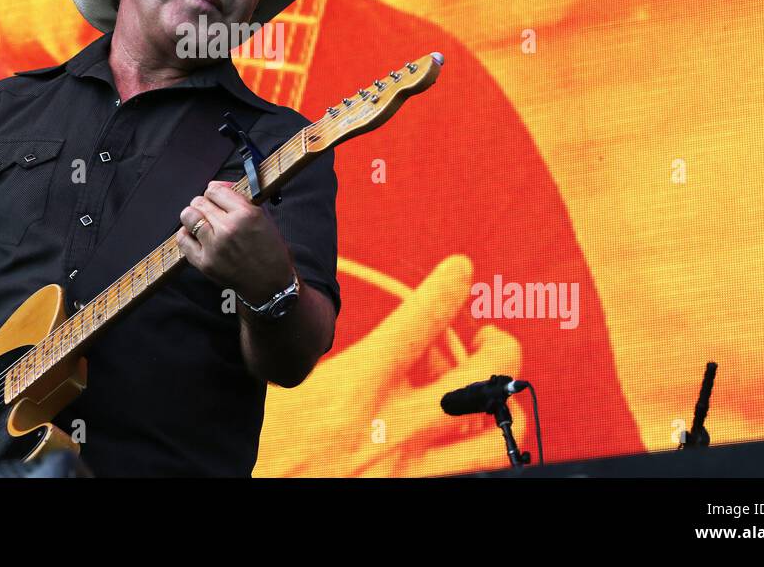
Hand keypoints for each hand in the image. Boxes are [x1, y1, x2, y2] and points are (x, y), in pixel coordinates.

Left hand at [176, 181, 293, 303]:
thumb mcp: (264, 219)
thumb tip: (218, 187)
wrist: (271, 286)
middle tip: (211, 211)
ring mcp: (214, 246)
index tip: (218, 197)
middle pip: (199, 201)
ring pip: (188, 216)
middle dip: (205, 204)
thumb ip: (241, 201)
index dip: (215, 192)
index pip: (215, 189)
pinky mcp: (205, 262)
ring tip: (201, 222)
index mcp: (246, 214)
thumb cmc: (270, 252)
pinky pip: (182, 239)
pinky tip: (195, 236)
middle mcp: (228, 228)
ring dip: (193, 216)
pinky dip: (186, 234)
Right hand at [252, 255, 524, 476]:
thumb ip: (316, 354)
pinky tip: (459, 431)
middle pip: (482, 376)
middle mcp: (393, 426)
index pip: (421, 320)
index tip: (460, 270)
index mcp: (356, 387)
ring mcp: (410, 466)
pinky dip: (476, 445)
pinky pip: (468, 470)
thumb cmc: (266, 447)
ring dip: (500, 405)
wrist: (263, 492)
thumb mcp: (284, 387)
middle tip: (487, 336)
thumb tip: (311, 318)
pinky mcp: (413, 492)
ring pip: (494, 435)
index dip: (450, 285)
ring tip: (488, 390)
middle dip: (501, 346)